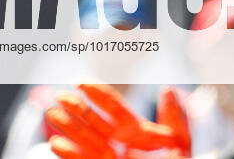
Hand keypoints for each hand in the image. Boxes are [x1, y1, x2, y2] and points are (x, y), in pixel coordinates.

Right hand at [47, 84, 189, 158]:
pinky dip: (68, 153)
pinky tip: (56, 143)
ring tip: (54, 115)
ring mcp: (104, 156)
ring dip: (68, 126)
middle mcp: (117, 142)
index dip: (98, 93)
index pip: (114, 107)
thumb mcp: (180, 146)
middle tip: (61, 97)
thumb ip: (174, 121)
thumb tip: (168, 89)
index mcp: (136, 132)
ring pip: (84, 137)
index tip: (80, 82)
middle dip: (77, 107)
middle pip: (94, 120)